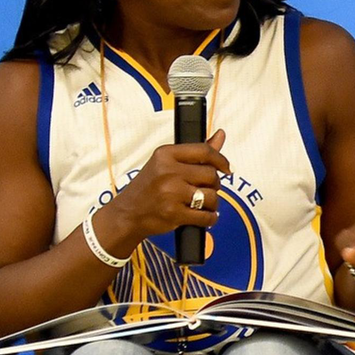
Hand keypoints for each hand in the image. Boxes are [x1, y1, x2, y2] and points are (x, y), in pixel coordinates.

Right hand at [99, 129, 231, 250]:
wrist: (127, 214)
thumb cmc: (149, 187)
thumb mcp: (166, 163)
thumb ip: (196, 152)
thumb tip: (220, 135)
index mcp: (165, 154)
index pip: (204, 151)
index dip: (221, 160)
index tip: (227, 168)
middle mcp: (167, 171)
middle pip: (211, 175)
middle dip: (213, 185)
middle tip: (204, 190)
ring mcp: (170, 193)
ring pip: (211, 196)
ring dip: (212, 204)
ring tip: (201, 205)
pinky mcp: (174, 213)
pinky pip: (206, 216)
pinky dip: (209, 219)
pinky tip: (203, 217)